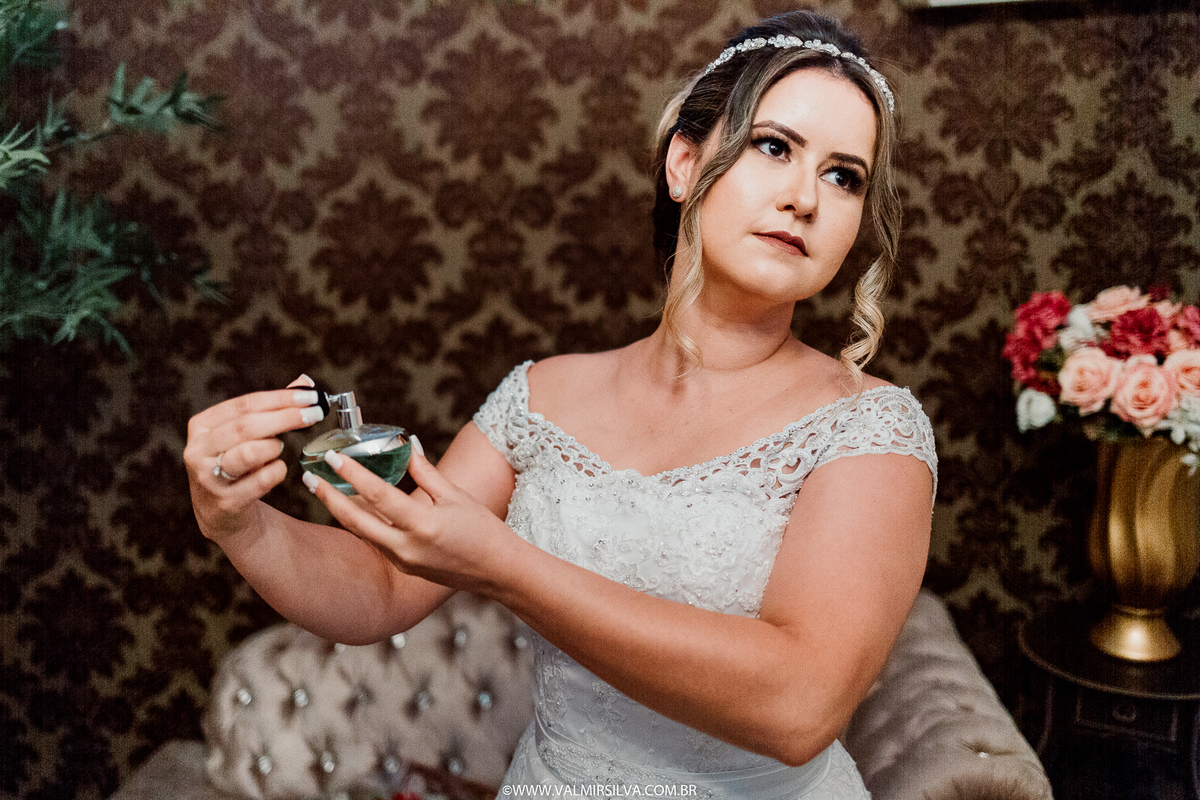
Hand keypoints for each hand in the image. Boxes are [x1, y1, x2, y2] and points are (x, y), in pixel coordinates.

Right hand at [184, 375, 325, 541]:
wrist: (223, 513)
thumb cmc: (239, 465)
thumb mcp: (247, 435)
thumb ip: (272, 409)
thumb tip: (304, 384)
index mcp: (202, 426)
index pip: (244, 404)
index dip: (279, 398)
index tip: (309, 396)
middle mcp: (199, 450)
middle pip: (246, 426)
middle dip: (285, 417)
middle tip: (314, 414)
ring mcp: (209, 477)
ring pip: (249, 453)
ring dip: (274, 447)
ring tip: (279, 448)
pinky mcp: (225, 501)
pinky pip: (260, 481)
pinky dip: (277, 472)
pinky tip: (277, 470)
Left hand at [301, 438, 513, 595]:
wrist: (496, 570)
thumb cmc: (482, 529)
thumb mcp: (455, 495)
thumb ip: (425, 471)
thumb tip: (406, 443)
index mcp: (423, 525)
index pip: (379, 495)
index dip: (354, 474)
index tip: (334, 457)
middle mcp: (407, 547)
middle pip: (357, 520)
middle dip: (329, 497)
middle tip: (309, 477)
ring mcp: (403, 561)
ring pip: (362, 532)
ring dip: (341, 510)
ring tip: (323, 489)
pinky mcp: (403, 568)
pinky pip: (375, 542)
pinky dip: (362, 523)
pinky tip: (352, 508)